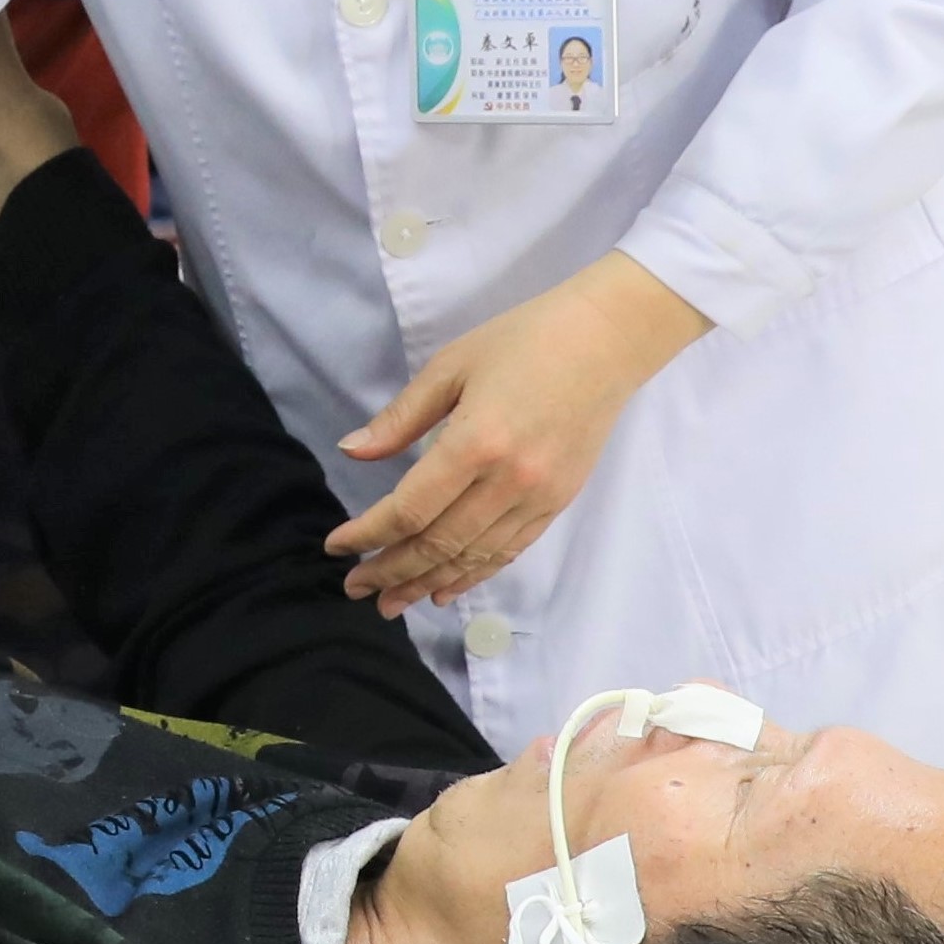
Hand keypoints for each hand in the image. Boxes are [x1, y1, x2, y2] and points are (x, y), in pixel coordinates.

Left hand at [325, 250, 712, 611]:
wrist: (606, 341)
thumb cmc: (523, 340)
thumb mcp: (451, 365)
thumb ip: (401, 417)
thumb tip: (350, 452)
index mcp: (476, 443)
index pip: (410, 509)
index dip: (368, 534)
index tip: (337, 546)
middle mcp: (509, 482)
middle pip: (438, 544)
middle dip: (390, 571)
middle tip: (355, 588)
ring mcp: (538, 498)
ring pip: (473, 558)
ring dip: (427, 584)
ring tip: (391, 603)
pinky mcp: (558, 504)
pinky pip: (508, 552)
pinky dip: (473, 575)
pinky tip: (444, 589)